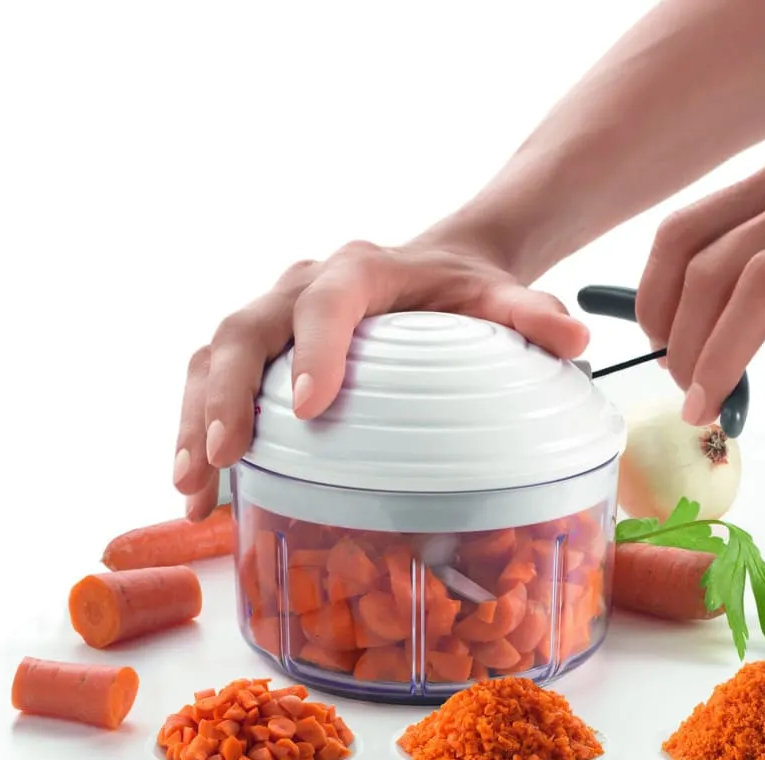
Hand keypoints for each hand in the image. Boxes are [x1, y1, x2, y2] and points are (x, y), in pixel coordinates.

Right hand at [172, 234, 588, 519]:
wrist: (432, 266)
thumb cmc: (460, 288)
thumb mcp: (496, 295)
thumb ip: (529, 314)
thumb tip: (572, 339)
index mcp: (359, 272)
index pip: (326, 301)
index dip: (312, 349)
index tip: (308, 406)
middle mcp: (301, 285)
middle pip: (243, 329)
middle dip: (225, 396)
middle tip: (224, 456)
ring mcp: (272, 315)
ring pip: (211, 356)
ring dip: (194, 423)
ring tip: (193, 489)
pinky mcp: (259, 348)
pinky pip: (211, 381)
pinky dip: (198, 431)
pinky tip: (202, 489)